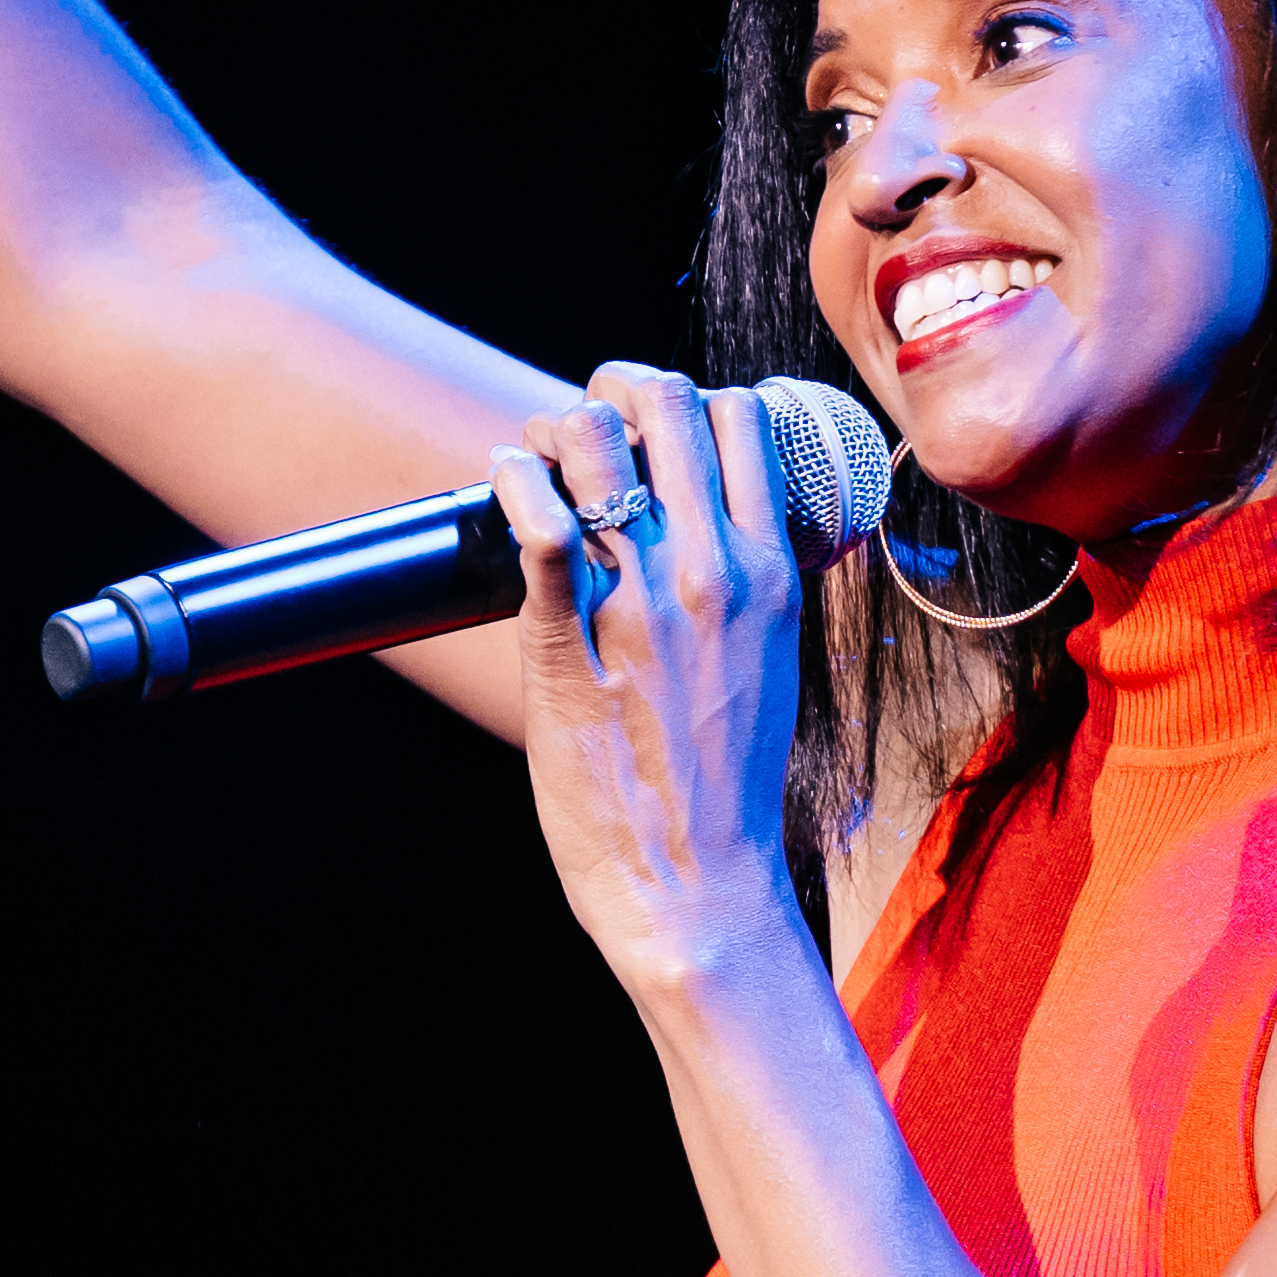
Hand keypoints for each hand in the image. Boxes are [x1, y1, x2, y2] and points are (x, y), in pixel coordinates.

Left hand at [497, 366, 828, 1011]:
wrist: (703, 887)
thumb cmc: (729, 786)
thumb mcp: (771, 661)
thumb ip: (749, 586)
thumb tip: (719, 528)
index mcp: (771, 572)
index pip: (743, 420)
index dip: (689, 398)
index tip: (653, 423)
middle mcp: (714, 572)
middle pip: (668, 406)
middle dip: (615, 389)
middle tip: (584, 418)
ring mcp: (640, 606)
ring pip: (595, 443)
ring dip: (556, 428)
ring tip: (538, 456)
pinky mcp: (569, 646)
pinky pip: (539, 526)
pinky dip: (513, 481)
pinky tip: (505, 482)